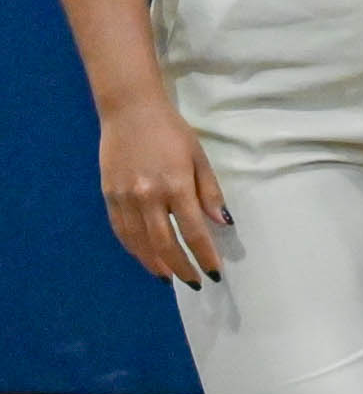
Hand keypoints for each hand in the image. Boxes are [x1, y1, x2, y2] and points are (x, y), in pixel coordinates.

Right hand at [98, 97, 228, 285]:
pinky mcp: (109, 196)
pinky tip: (145, 257)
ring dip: (155, 263)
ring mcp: (125, 197)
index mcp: (175, 185)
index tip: (214, 272)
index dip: (204, 255)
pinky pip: (121, 230)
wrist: (130, 111)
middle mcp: (148, 196)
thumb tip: (222, 223)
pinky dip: (134, 248)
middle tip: (194, 281)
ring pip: (140, 242)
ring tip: (170, 277)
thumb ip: (209, 192)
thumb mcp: (199, 157)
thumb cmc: (172, 132)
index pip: (193, 231)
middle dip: (181, 267)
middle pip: (165, 243)